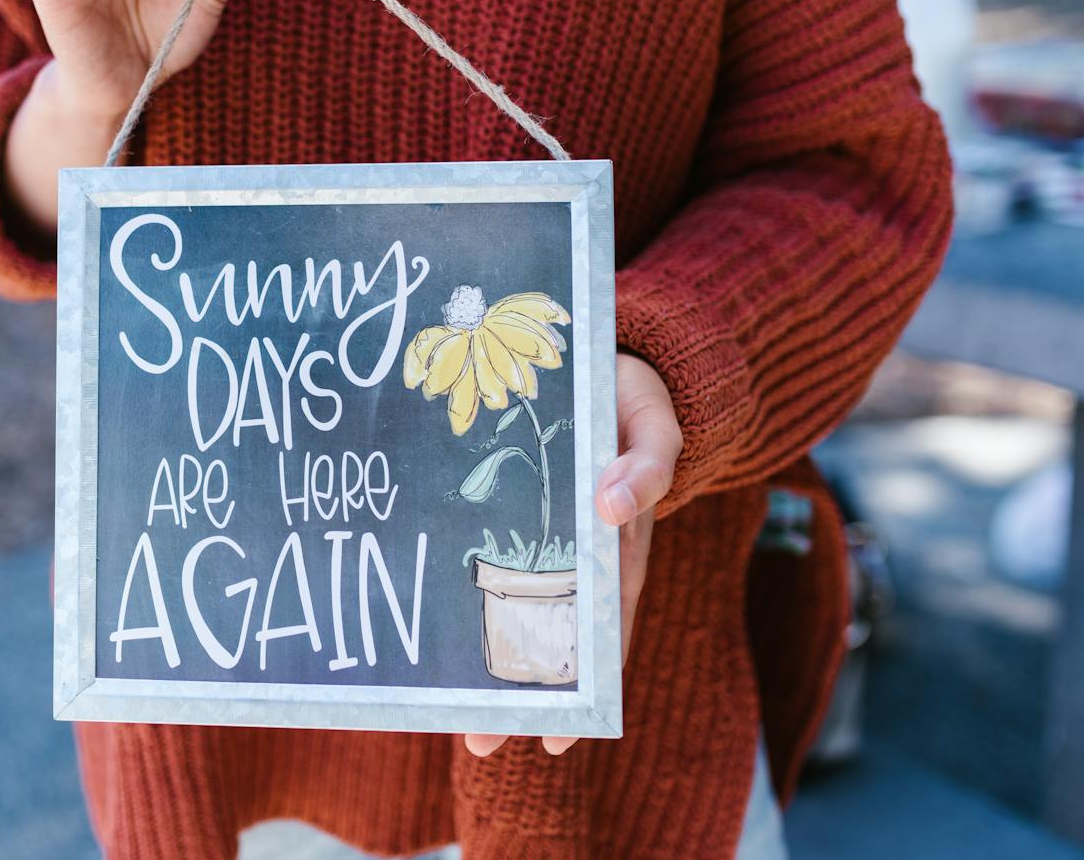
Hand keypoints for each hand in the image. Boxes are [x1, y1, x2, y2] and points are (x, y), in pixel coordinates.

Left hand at [465, 353, 679, 758]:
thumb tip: (613, 505)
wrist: (607, 357)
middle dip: (522, 691)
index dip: (581, 683)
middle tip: (480, 742)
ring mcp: (550, 536)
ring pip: (520, 610)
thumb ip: (646, 461)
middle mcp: (584, 551)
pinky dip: (478, 600)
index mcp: (620, 542)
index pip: (601, 627)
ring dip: (492, 657)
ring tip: (454, 714)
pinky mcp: (517, 513)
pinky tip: (445, 631)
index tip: (556, 735)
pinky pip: (498, 565)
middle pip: (553, 635)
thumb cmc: (632, 395)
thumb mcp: (653, 422)